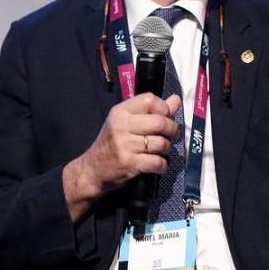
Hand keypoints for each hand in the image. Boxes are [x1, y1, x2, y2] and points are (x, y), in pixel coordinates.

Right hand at [62, 93, 180, 221]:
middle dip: (171, 130)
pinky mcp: (129, 163)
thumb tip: (176, 100)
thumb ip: (152, 111)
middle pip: (160, 121)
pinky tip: (157, 165)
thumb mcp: (126, 122)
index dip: (164, 108)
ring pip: (161, 143)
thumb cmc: (112, 144)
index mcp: (120, 111)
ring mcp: (125, 145)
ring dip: (167, 149)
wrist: (93, 170)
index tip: (164, 118)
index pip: (150, 100)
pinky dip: (162, 165)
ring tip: (160, 151)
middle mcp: (121, 125)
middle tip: (168, 136)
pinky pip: (157, 162)